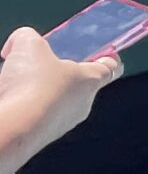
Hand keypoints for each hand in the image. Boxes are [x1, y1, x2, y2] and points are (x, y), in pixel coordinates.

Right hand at [0, 27, 121, 164]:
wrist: (15, 129)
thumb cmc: (32, 86)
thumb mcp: (28, 45)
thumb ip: (27, 37)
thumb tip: (18, 43)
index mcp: (90, 80)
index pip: (112, 67)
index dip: (108, 57)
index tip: (103, 52)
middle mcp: (83, 104)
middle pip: (79, 84)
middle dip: (61, 73)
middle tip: (41, 63)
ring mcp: (64, 123)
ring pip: (56, 101)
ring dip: (40, 91)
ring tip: (17, 82)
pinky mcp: (43, 136)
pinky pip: (38, 116)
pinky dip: (25, 107)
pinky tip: (10, 100)